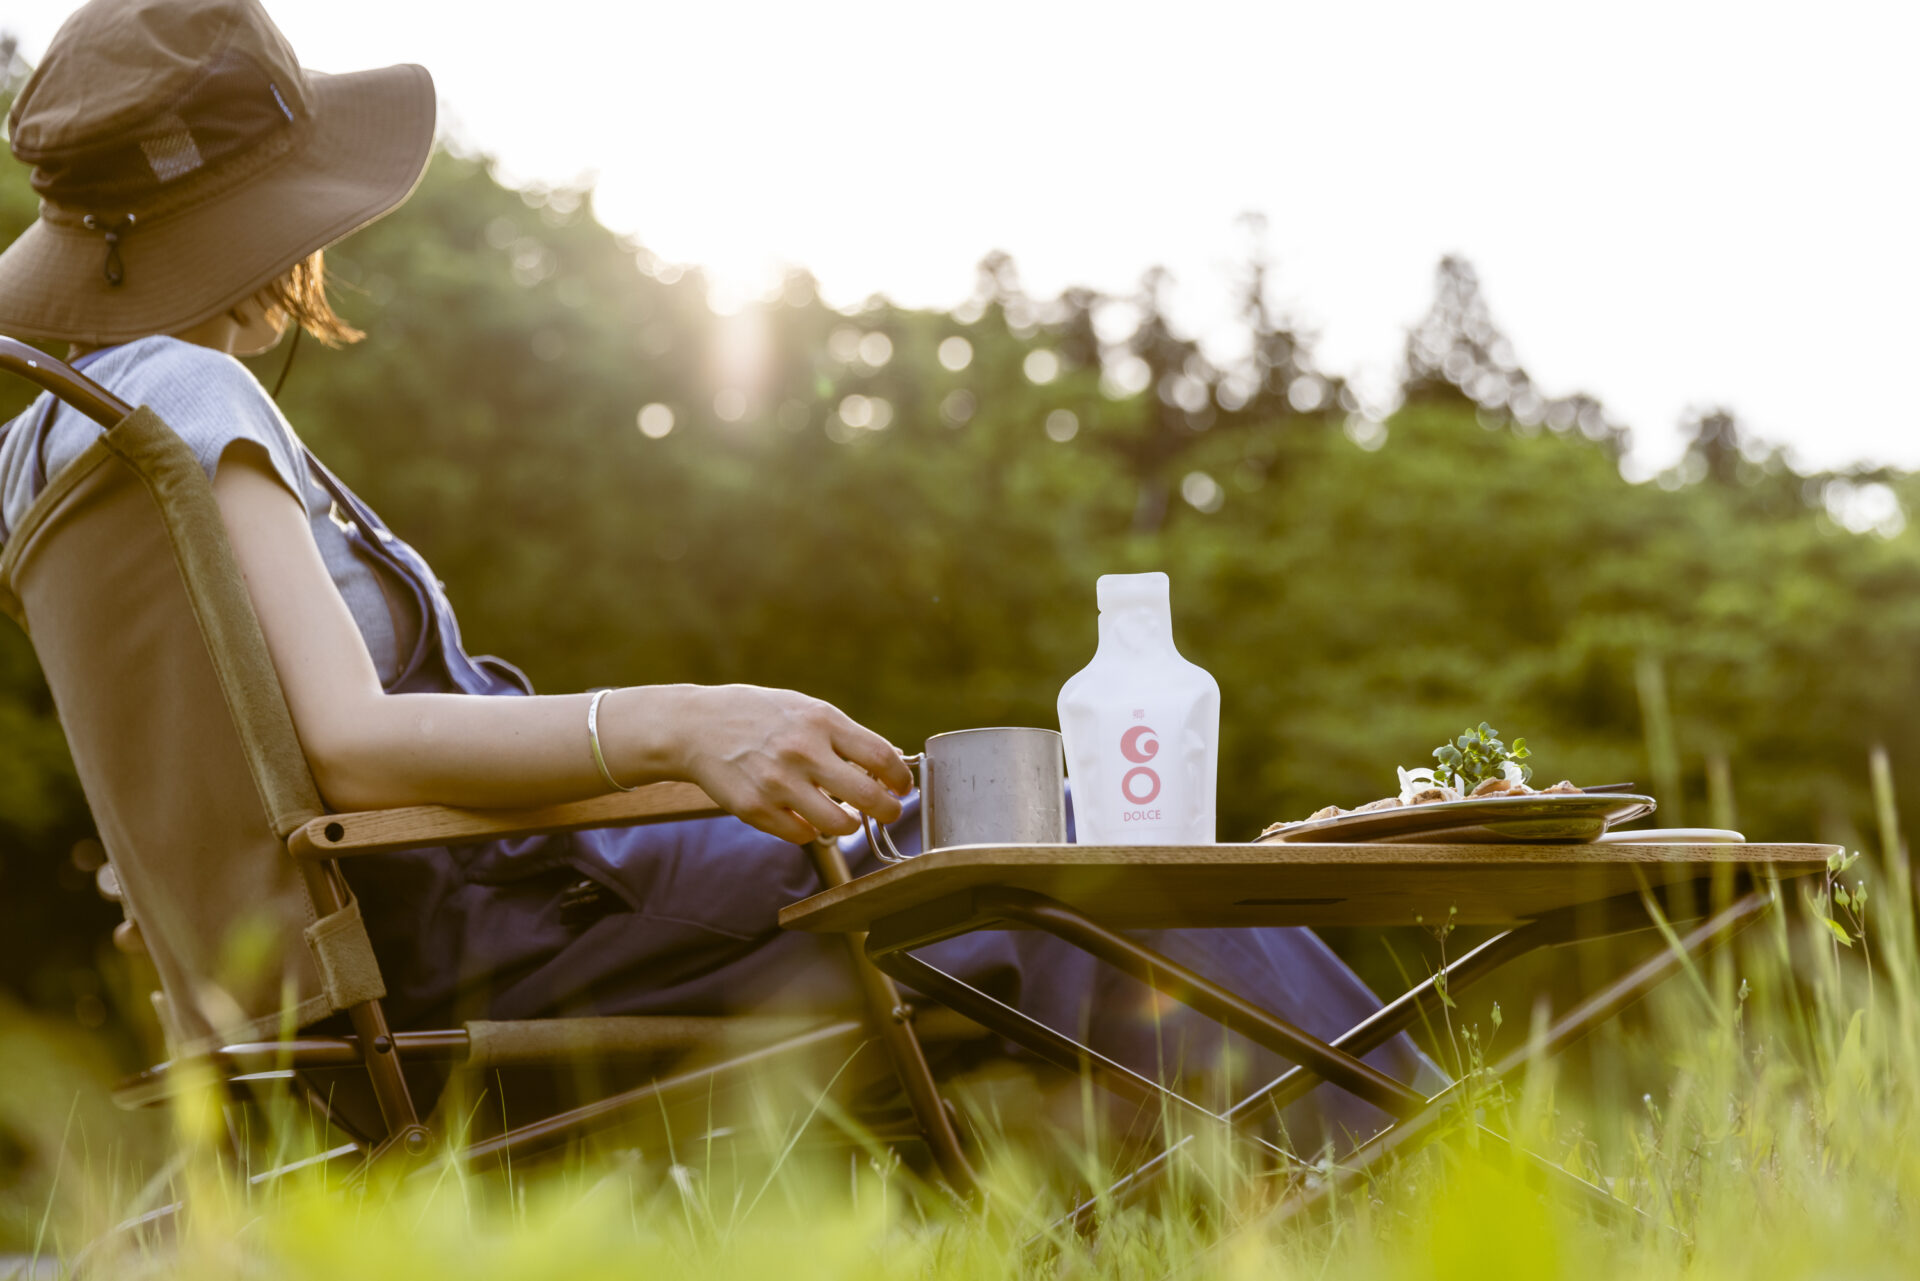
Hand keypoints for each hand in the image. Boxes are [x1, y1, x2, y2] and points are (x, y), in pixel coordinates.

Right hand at [671, 684, 911, 843]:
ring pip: (839, 825)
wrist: (696, 726)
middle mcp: (802, 752)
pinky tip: (804, 815)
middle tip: (888, 812)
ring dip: (849, 825)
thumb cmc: (758, 715)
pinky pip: (802, 836)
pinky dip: (810, 830)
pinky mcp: (756, 810)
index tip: (902, 786)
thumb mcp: (804, 709)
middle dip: (888, 811)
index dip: (901, 778)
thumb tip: (888, 763)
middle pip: (868, 797)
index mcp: (820, 721)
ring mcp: (778, 784)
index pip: (881, 756)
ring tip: (845, 817)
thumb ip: (843, 735)